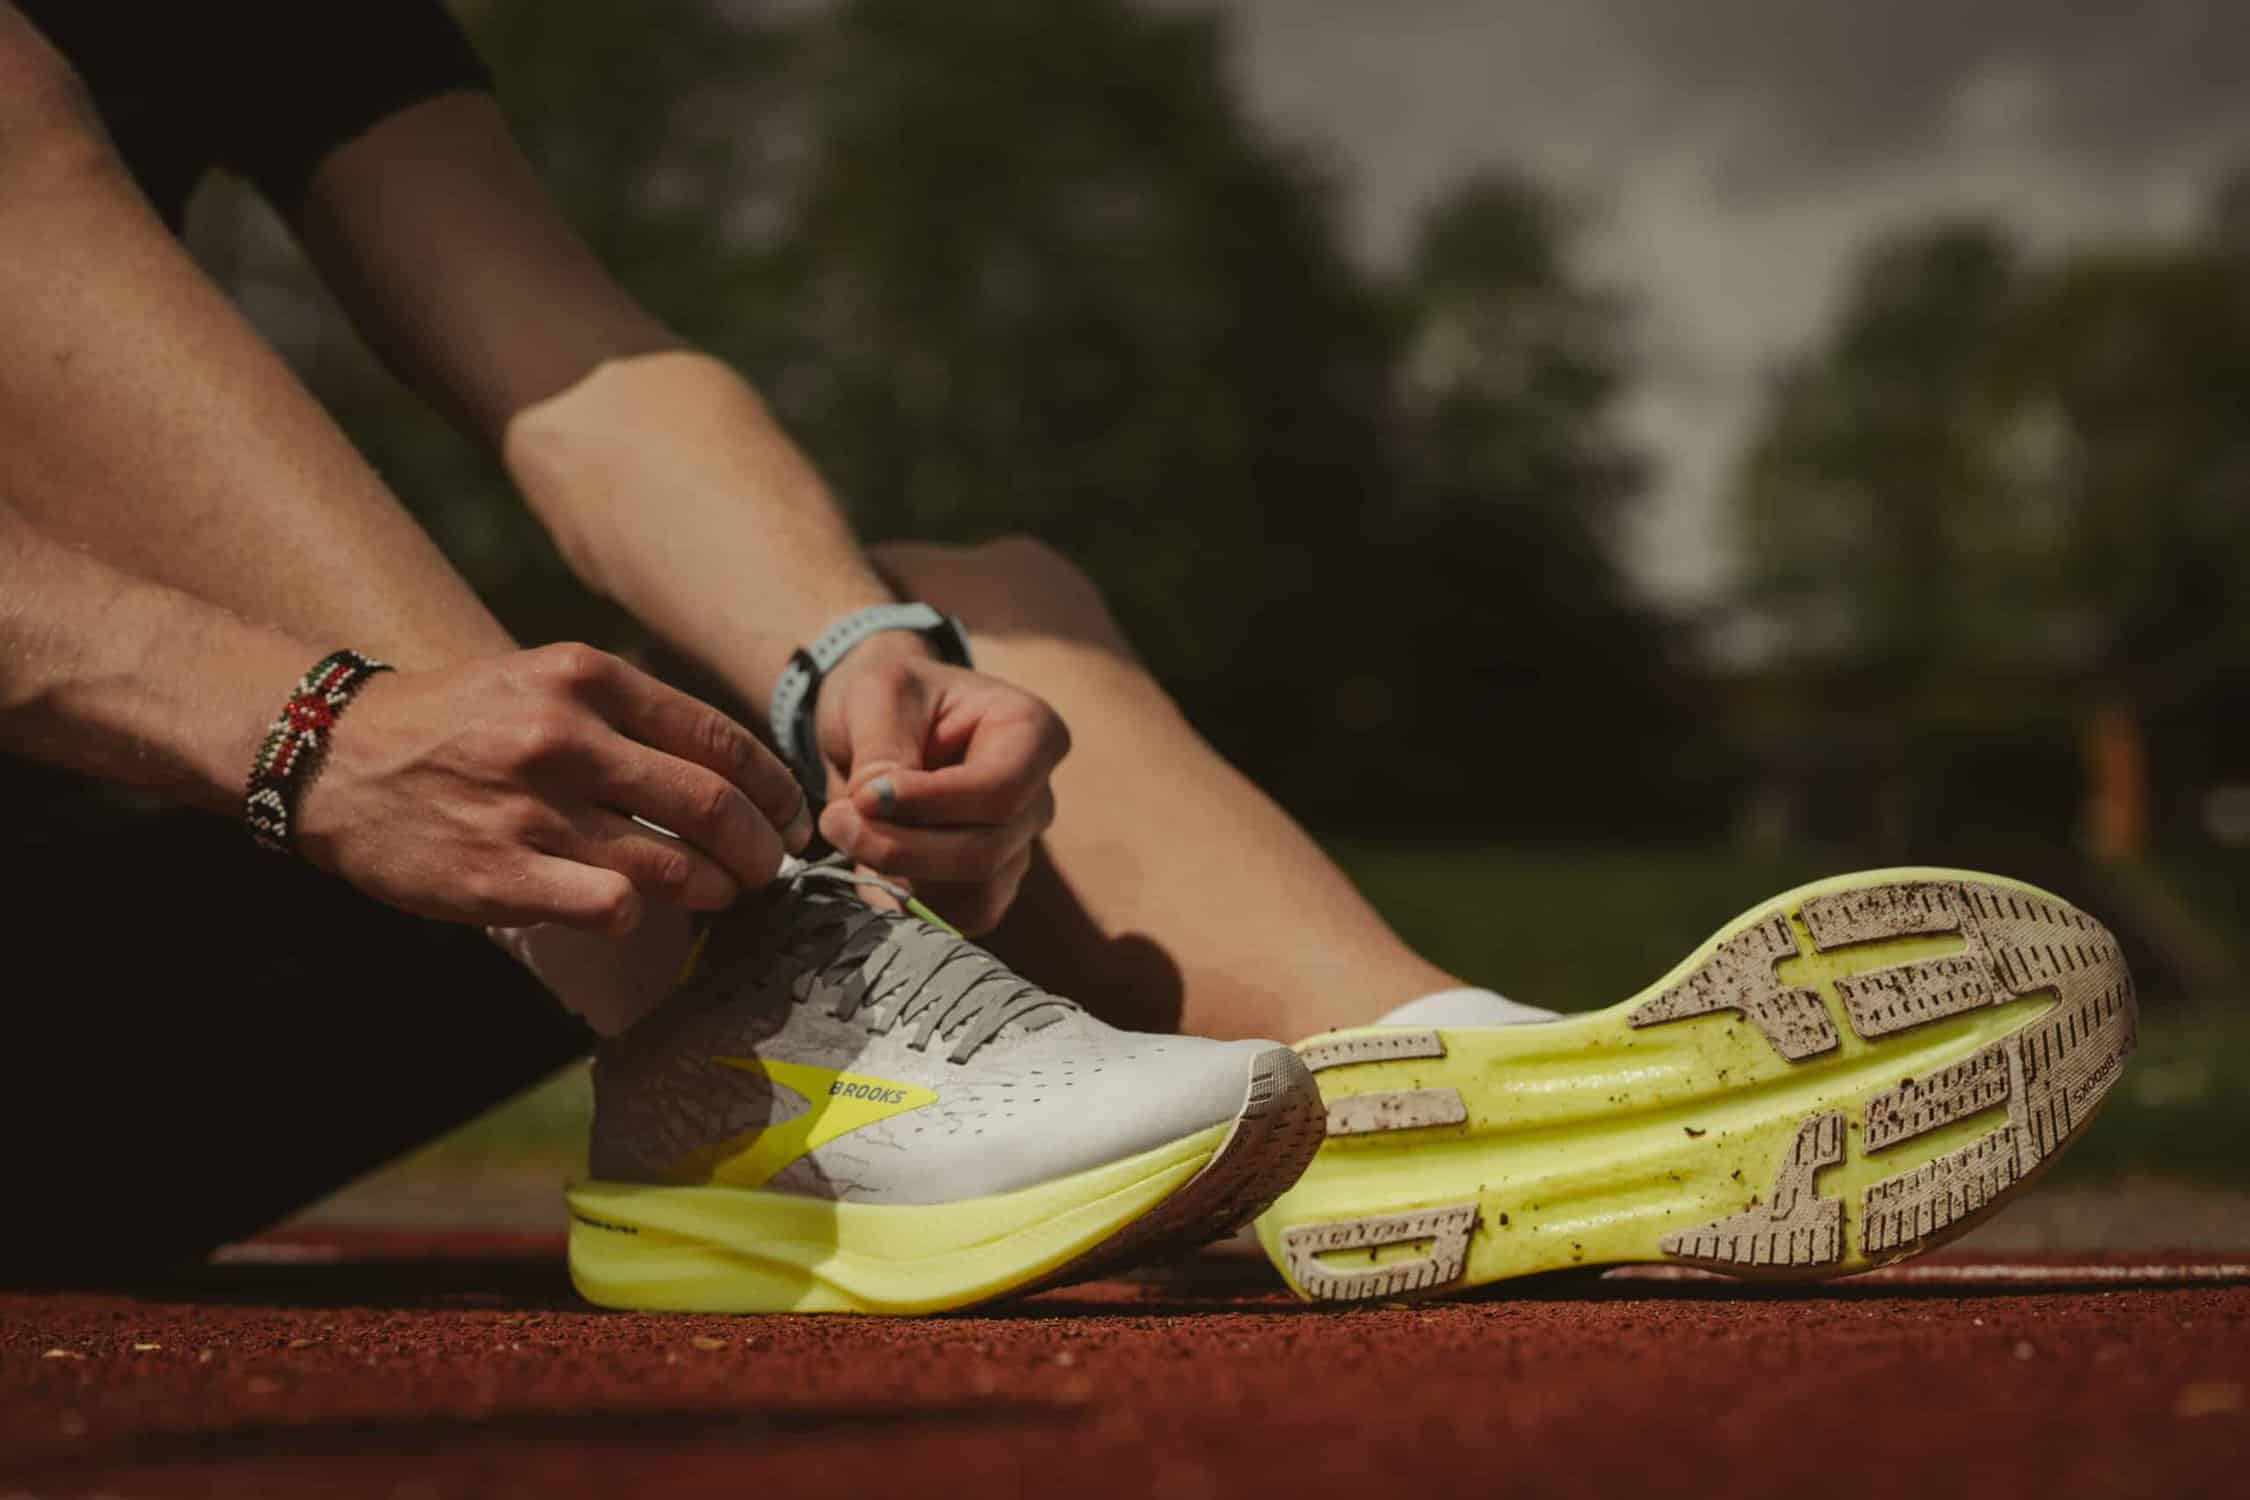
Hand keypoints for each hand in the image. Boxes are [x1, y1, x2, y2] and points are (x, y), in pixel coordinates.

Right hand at [298, 642, 810, 933]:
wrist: (332, 755)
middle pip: (713, 804)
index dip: (773, 787)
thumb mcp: (540, 682)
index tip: (790, 814)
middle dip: (763, 848)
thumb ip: (627, 714)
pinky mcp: (502, 876)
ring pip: (674, 864)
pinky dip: (642, 915)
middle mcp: (565, 738)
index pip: (720, 739)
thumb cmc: (453, 723)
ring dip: (717, 888)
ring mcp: (533, 811)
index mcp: (586, 679)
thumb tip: (728, 767)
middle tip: (771, 867)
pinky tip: (639, 911)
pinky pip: (613, 908)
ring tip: (722, 893)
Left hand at [813, 641, 1068, 932]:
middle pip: (986, 850)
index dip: (931, 803)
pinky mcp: (987, 886)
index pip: (1000, 790)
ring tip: (850, 833)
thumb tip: (873, 808)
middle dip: (902, 847)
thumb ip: (882, 751)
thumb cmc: (891, 695)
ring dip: (900, 875)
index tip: (865, 795)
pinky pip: (959, 919)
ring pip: (974, 893)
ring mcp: (1016, 847)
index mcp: (1031, 733)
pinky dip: (909, 901)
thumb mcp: (878, 695)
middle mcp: (1036, 796)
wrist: (882, 722)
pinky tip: (872, 863)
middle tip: (835, 821)